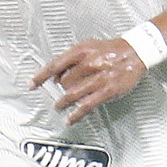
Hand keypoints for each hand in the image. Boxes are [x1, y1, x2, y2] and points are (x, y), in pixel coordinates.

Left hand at [32, 37, 146, 123]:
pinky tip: (70, 119)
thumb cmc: (111, 50)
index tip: (32, 84)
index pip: (55, 65)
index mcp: (81, 51)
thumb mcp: (88, 47)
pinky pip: (87, 105)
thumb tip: (55, 76)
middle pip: (63, 82)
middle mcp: (88, 63)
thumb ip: (71, 60)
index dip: (41, 76)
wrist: (135, 52)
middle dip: (61, 88)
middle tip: (61, 93)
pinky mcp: (107, 91)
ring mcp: (98, 78)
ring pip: (72, 94)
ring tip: (59, 107)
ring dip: (63, 103)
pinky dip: (76, 114)